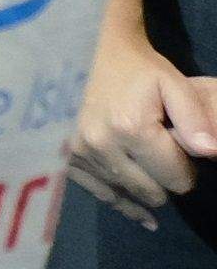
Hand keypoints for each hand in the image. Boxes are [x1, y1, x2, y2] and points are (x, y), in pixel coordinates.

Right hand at [70, 28, 216, 225]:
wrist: (88, 51)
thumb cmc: (137, 69)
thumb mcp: (174, 84)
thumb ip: (196, 119)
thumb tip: (210, 153)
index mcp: (131, 129)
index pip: (176, 178)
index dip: (188, 168)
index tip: (181, 149)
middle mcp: (101, 146)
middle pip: (152, 192)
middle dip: (166, 180)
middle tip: (164, 155)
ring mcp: (80, 154)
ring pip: (127, 195)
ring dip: (144, 189)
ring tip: (152, 174)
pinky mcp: (66, 158)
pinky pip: (99, 194)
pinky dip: (122, 203)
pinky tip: (143, 217)